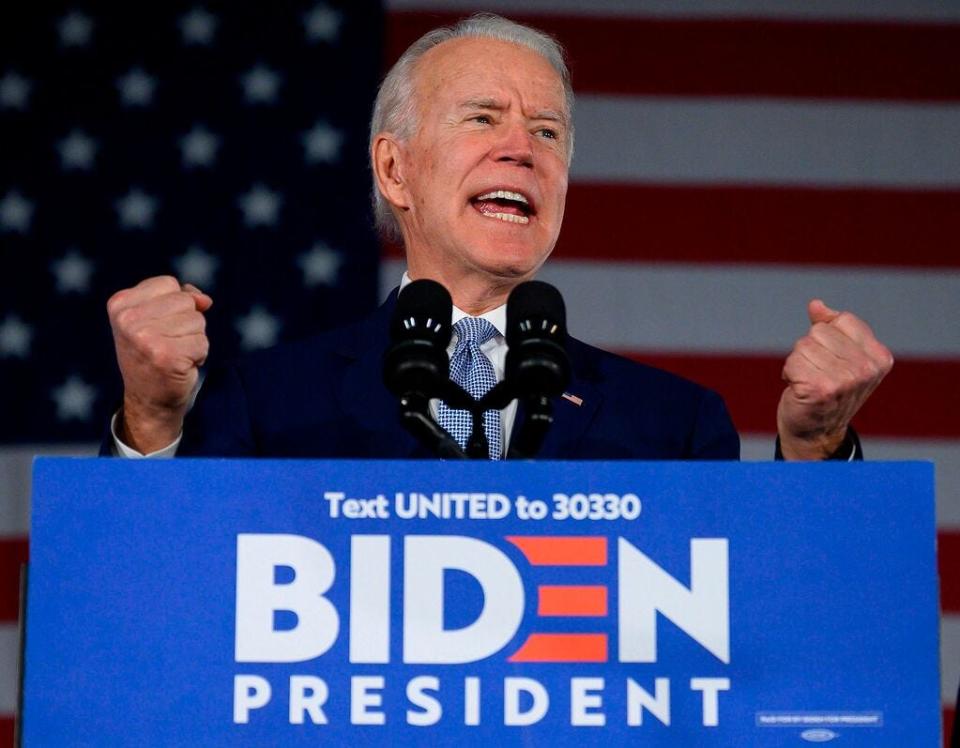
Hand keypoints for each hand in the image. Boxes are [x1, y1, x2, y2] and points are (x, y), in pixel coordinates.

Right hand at [107, 275, 211, 452]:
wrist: (148, 399)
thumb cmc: (154, 353)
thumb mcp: (155, 318)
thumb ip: (179, 297)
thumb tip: (205, 300)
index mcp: (120, 304)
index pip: (169, 283)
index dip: (175, 304)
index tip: (157, 326)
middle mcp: (128, 319)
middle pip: (185, 301)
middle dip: (187, 322)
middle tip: (167, 343)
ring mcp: (146, 338)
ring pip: (197, 321)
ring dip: (193, 340)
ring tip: (173, 354)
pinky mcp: (166, 356)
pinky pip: (202, 343)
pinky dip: (199, 355)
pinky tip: (180, 365)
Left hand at [777, 299, 892, 459]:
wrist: (816, 433)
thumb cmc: (827, 391)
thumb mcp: (839, 356)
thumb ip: (831, 327)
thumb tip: (816, 305)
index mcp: (879, 357)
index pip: (841, 320)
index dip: (827, 337)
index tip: (832, 360)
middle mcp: (866, 369)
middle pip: (819, 332)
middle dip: (810, 350)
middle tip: (817, 374)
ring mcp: (845, 380)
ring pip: (803, 346)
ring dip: (798, 363)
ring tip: (809, 382)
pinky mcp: (820, 390)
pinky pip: (792, 362)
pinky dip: (790, 374)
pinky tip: (799, 390)